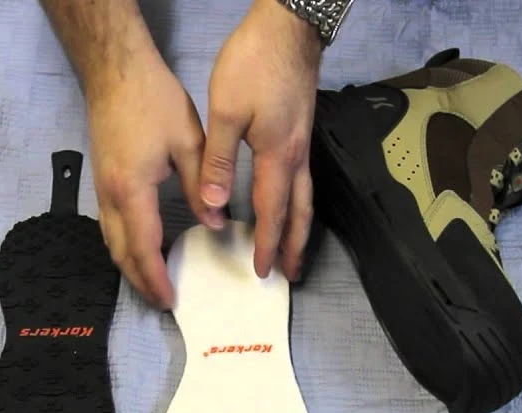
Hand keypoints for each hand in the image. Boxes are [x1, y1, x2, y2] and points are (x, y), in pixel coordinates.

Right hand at [85, 52, 206, 308]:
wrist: (115, 71)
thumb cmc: (152, 100)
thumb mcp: (187, 142)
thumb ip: (201, 186)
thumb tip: (214, 224)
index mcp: (132, 189)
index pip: (143, 248)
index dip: (156, 278)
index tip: (171, 300)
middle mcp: (110, 195)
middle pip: (120, 253)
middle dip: (140, 282)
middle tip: (162, 302)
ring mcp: (101, 188)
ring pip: (110, 242)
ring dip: (129, 267)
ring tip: (152, 283)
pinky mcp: (102, 180)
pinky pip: (109, 226)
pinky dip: (124, 246)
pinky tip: (141, 249)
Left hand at [199, 0, 323, 281]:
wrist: (288, 28)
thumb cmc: (256, 64)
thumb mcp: (226, 112)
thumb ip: (218, 161)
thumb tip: (215, 204)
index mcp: (277, 155)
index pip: (273, 212)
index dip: (268, 244)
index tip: (263, 270)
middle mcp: (296, 156)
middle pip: (299, 213)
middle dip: (294, 246)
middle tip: (290, 274)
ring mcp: (302, 144)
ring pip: (306, 197)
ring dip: (300, 228)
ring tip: (295, 250)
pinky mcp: (300, 131)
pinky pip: (303, 180)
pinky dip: (298, 203)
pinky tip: (289, 204)